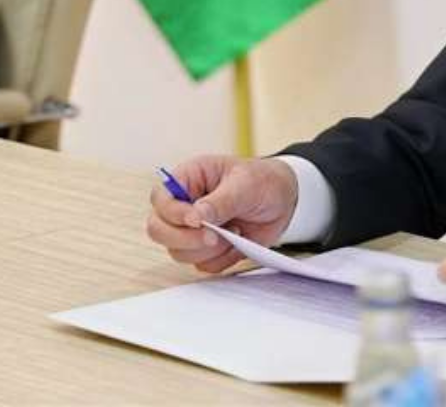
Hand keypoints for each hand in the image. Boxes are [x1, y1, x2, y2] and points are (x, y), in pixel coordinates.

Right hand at [145, 155, 297, 273]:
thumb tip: (195, 217)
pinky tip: (239, 241)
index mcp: (188, 179)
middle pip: (158, 230)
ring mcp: (192, 230)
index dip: (173, 213)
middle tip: (215, 236)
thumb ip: (220, 201)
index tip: (197, 220)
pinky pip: (202, 265)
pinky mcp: (207, 250)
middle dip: (185, 239)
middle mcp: (184, 206)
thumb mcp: (246, 184)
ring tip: (236, 231)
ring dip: (208, 250)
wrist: (286, 199)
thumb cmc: (263, 181)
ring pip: (178, 252)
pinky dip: (222, 259)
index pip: (160, 199)